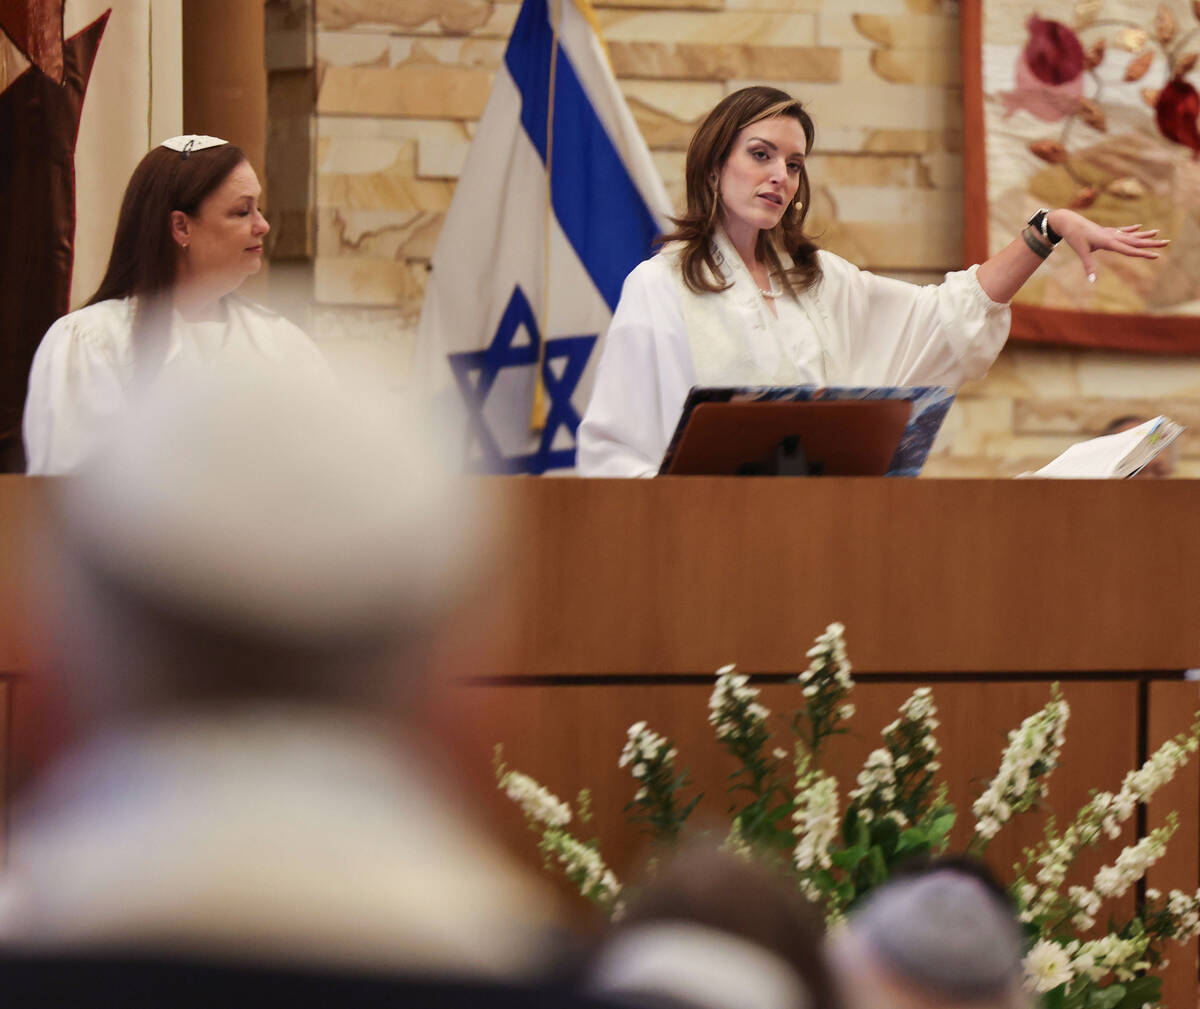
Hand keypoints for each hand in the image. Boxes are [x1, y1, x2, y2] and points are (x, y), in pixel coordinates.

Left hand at [1046, 209, 1168, 282]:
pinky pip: (1122, 230)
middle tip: (1167, 242)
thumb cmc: (1074, 237)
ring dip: (1144, 235)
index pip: (1130, 250)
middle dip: (1151, 243)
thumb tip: (1092, 281)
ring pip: (1131, 235)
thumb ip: (1088, 266)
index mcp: (1109, 241)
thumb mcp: (1081, 252)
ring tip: (1158, 233)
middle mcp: (1113, 236)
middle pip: (1136, 241)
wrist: (1069, 222)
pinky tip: (1139, 227)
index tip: (1156, 255)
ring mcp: (1110, 232)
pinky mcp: (1106, 231)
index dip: (1143, 253)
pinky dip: (1132, 229)